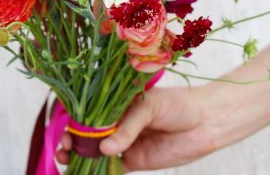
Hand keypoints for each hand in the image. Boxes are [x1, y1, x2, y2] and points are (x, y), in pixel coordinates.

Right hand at [55, 85, 239, 171]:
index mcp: (118, 102)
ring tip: (67, 160)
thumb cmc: (178, 104)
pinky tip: (86, 172)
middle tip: (63, 148)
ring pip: (95, 151)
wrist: (206, 122)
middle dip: (72, 140)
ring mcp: (125, 142)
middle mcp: (118, 121)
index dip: (75, 120)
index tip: (65, 129)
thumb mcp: (150, 106)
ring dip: (80, 157)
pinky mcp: (134, 160)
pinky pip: (111, 168)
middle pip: (88, 132)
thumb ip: (128, 126)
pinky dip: (98, 171)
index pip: (90, 110)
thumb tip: (104, 147)